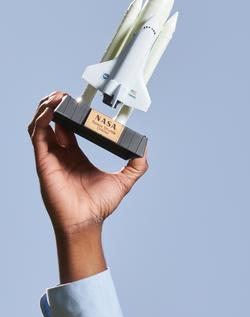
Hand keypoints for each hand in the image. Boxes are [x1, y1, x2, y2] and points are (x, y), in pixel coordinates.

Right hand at [28, 91, 147, 236]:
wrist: (86, 221)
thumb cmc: (99, 206)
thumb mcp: (124, 180)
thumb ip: (136, 165)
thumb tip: (145, 149)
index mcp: (76, 155)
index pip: (70, 128)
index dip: (73, 114)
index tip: (82, 102)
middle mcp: (61, 154)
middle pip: (51, 122)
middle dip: (56, 105)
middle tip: (65, 95)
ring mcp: (50, 157)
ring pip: (40, 124)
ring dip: (46, 108)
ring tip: (58, 97)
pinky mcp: (43, 161)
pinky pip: (37, 135)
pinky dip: (42, 121)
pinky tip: (52, 112)